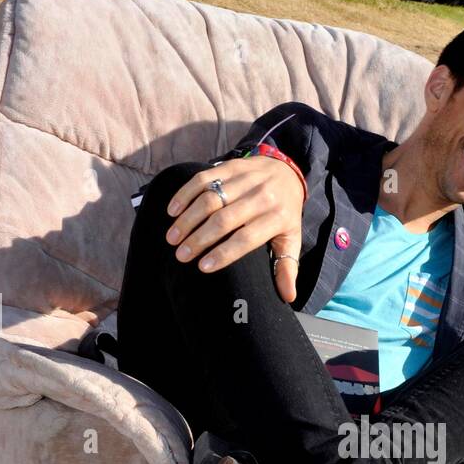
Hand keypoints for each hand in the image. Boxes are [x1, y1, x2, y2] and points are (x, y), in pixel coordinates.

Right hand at [163, 155, 304, 302]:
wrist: (287, 172)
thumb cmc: (284, 213)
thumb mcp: (291, 238)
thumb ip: (287, 267)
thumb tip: (288, 297)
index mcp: (277, 217)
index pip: (246, 238)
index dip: (224, 253)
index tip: (203, 267)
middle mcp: (262, 196)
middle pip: (224, 219)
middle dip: (199, 239)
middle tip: (180, 255)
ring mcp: (245, 178)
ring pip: (211, 199)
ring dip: (188, 219)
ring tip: (172, 238)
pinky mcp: (231, 166)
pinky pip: (204, 179)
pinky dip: (185, 194)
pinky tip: (172, 211)